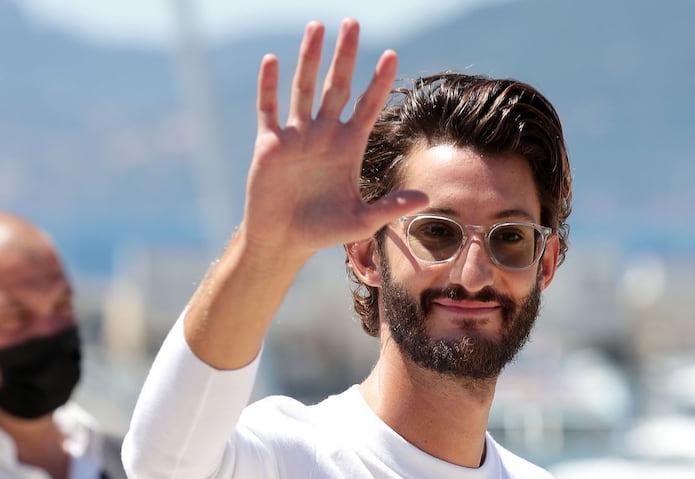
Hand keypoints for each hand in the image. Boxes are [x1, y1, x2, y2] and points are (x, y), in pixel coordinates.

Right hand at [239, 19, 427, 261]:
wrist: (283, 240)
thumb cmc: (323, 231)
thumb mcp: (361, 221)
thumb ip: (390, 206)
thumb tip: (425, 197)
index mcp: (348, 147)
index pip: (367, 105)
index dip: (378, 81)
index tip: (391, 54)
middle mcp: (324, 134)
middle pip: (337, 86)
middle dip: (345, 55)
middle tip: (352, 22)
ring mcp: (297, 136)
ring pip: (304, 88)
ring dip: (309, 58)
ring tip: (317, 26)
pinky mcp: (270, 144)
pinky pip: (269, 109)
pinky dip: (269, 86)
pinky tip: (272, 61)